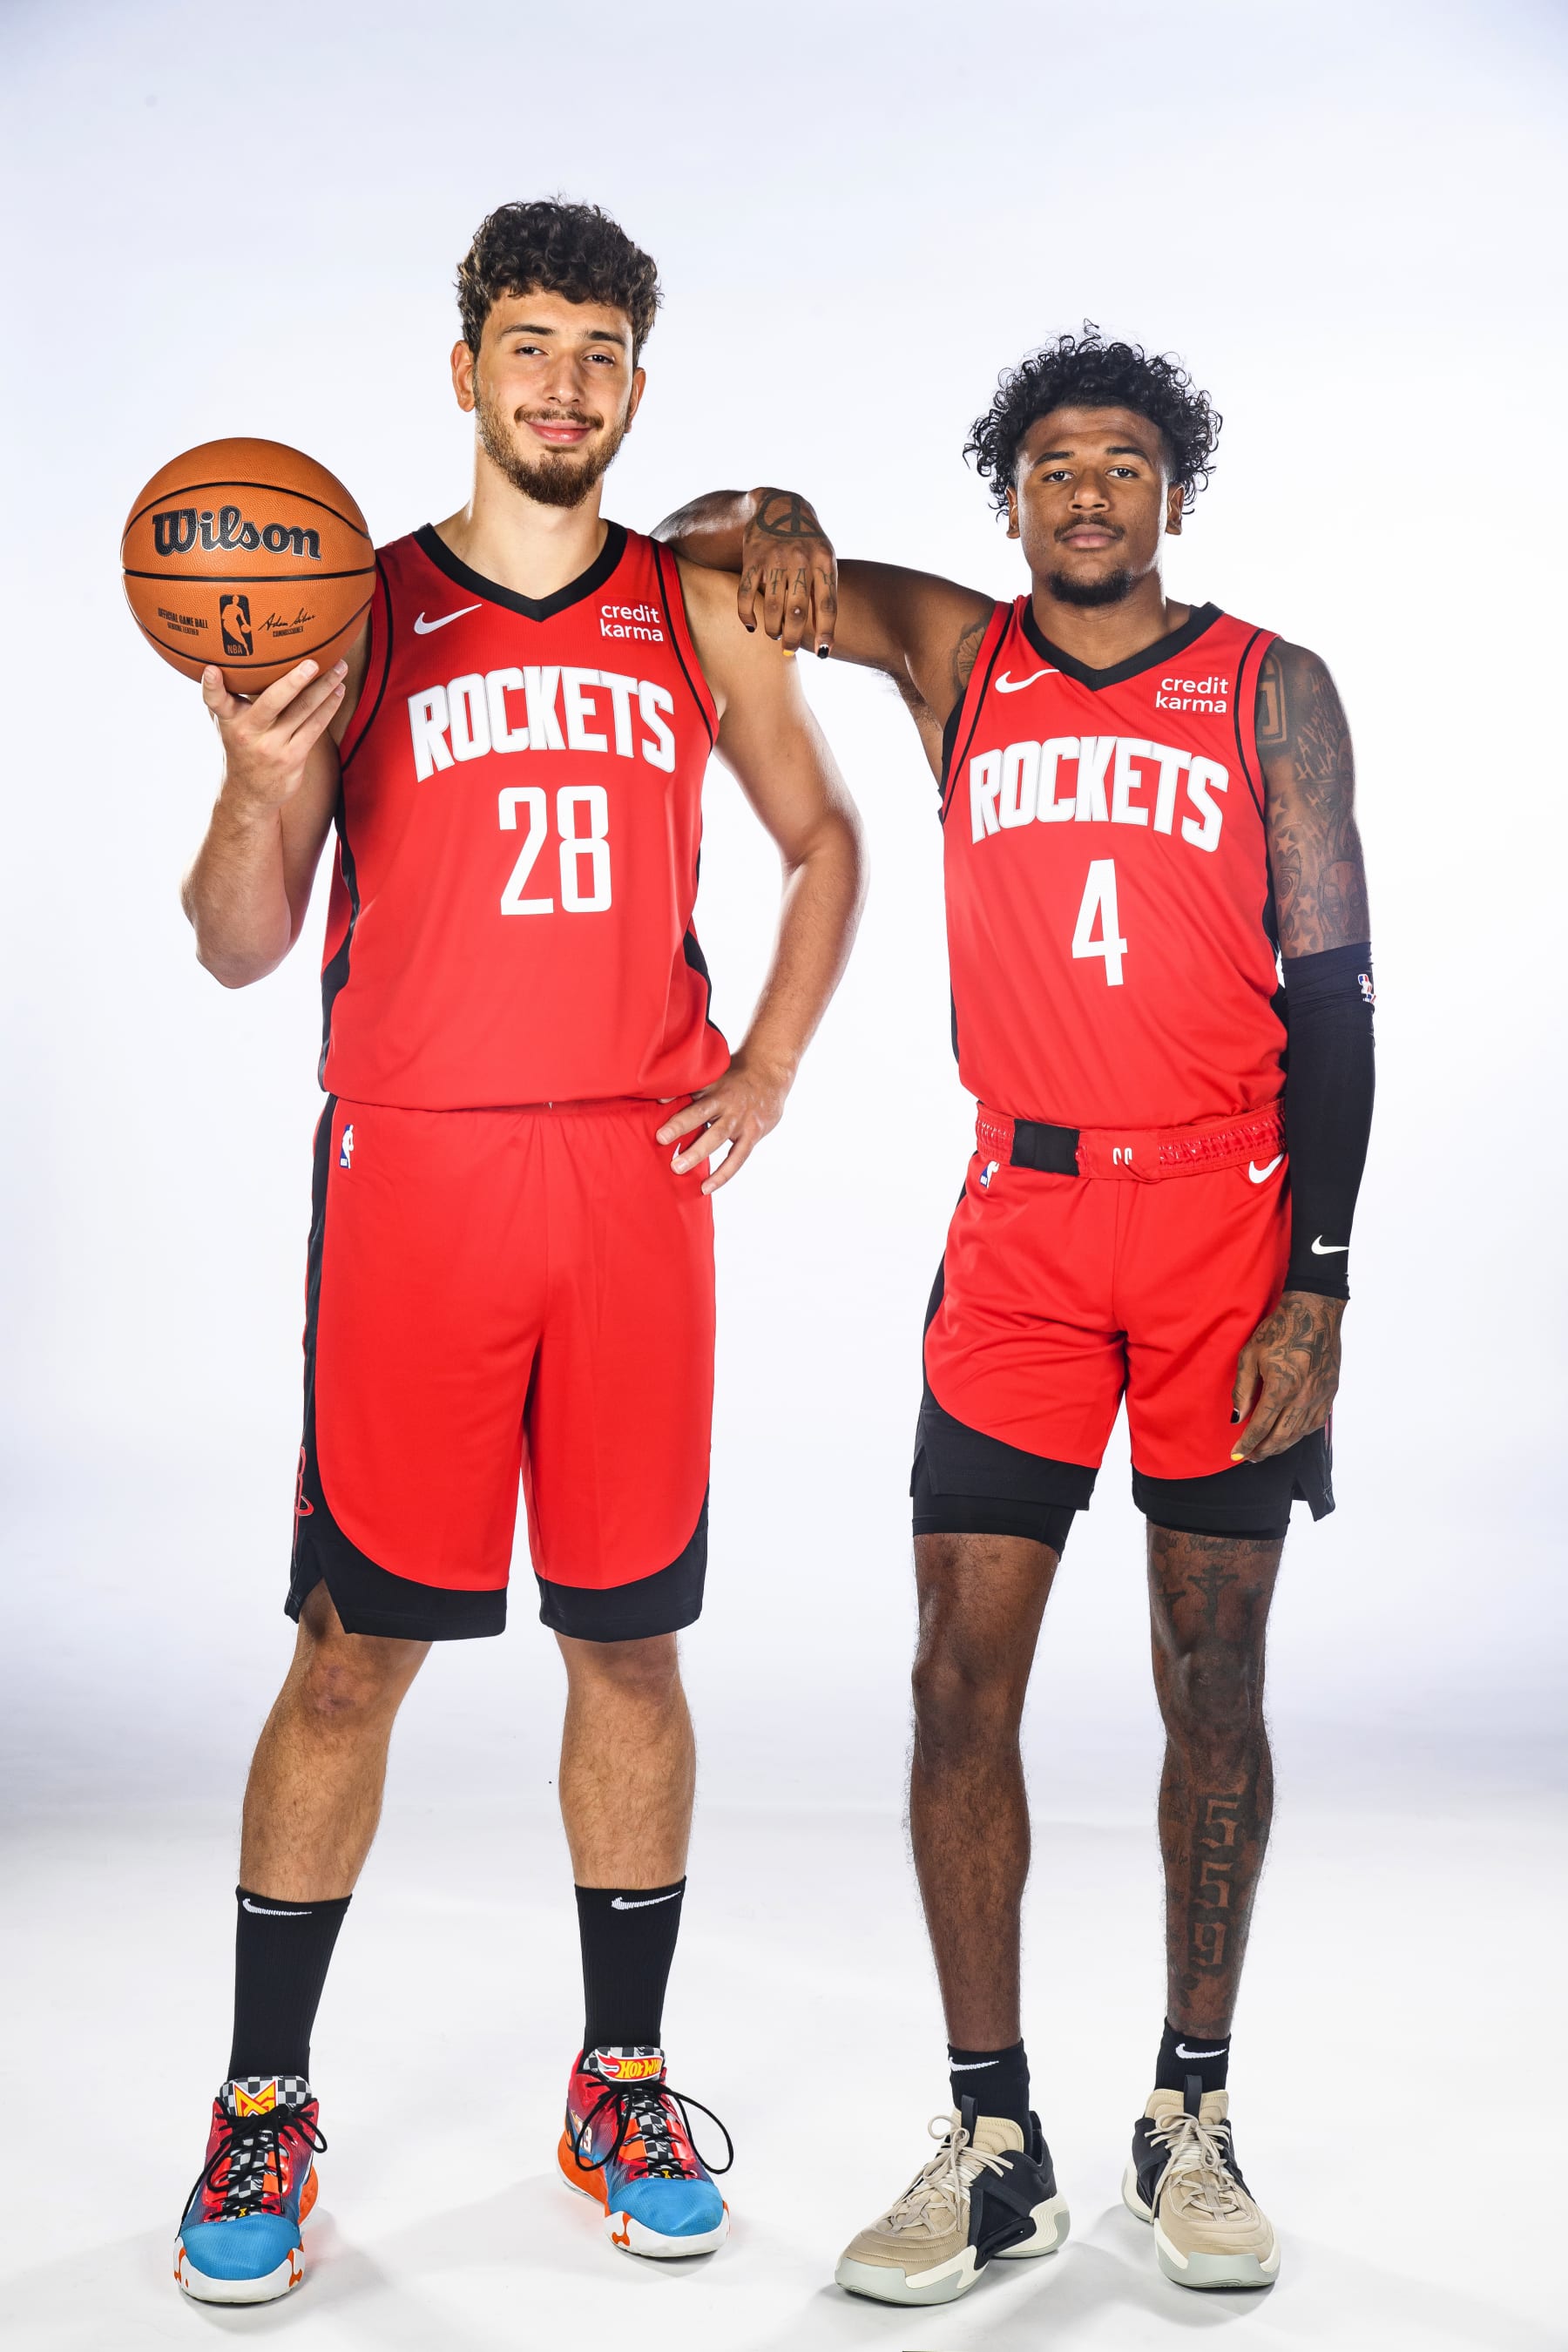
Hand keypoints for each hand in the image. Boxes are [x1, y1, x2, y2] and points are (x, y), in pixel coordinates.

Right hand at [201, 657, 346, 814]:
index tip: (212, 670)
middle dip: (294, 681)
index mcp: (229, 719)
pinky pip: (315, 727)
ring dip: (324, 687)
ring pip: (302, 711)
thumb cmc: (241, 745)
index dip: (211, 685)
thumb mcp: (226, 722)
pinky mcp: (293, 757)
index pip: (215, 700)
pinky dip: (329, 707)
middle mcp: (248, 732)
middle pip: (271, 701)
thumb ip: (225, 695)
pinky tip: (339, 691)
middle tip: (312, 662)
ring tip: (340, 667)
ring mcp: (272, 747)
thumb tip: (222, 659)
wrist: (250, 793)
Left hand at [655, 1053, 792, 1193]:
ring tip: (678, 1168)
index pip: (692, 1088)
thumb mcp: (714, 1074)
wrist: (771, 1074)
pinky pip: (737, 1157)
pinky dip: (722, 1174)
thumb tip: (659, 1098)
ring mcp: (740, 1118)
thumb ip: (690, 1088)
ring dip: (697, 1153)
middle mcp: (726, 1101)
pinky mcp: (753, 1133)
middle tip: (661, 1139)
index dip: (675, 1094)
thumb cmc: (734, 1076)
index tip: (658, 1102)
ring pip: (717, 1137)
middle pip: (701, 1113)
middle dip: (681, 1125)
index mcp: (713, 1084)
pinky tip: (706, 1187)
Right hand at [737, 490, 837, 655]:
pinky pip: (746, 594)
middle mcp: (800, 559)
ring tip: (774, 635)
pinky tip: (751, 625)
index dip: (825, 632)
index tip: (822, 654)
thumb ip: (825, 592)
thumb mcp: (824, 559)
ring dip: (772, 628)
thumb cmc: (808, 543)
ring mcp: (775, 559)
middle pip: (797, 611)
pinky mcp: (752, 559)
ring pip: (771, 607)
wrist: (781, 507)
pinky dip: (747, 615)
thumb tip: (825, 641)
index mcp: (823, 561)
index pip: (827, 604)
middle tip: (789, 650)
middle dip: (793, 638)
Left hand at [1231, 1291, 1344, 1462]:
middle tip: (1250, 1458)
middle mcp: (1302, 1398)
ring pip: (1300, 1433)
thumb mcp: (1250, 1355)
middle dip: (1264, 1451)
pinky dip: (1300, 1434)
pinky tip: (1291, 1435)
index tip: (1237, 1455)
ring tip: (1267, 1450)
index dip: (1247, 1444)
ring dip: (1282, 1445)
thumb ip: (1243, 1389)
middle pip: (1281, 1437)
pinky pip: (1315, 1423)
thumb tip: (1237, 1416)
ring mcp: (1319, 1396)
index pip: (1260, 1427)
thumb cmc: (1279, 1330)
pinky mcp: (1330, 1392)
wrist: (1315, 1313)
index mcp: (1281, 1389)